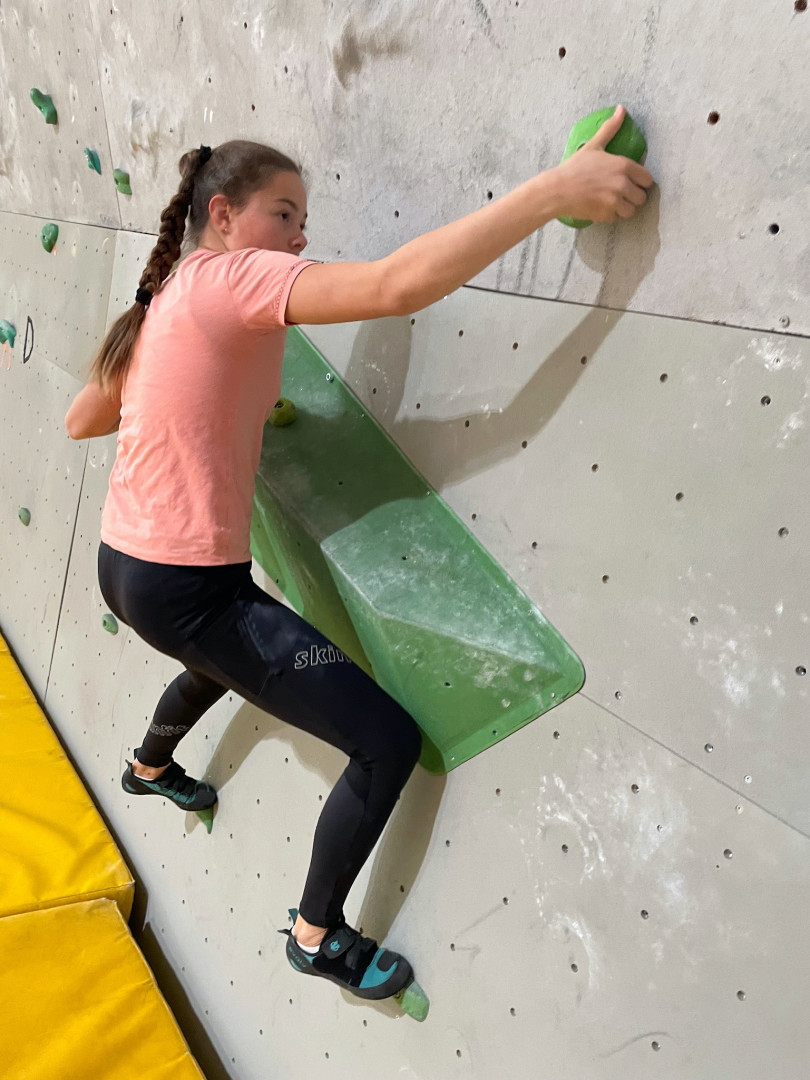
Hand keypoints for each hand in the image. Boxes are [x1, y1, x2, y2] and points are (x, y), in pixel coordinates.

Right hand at [551, 105, 654, 223]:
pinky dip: (611, 215)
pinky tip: (602, 208)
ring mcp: (615, 201)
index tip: (633, 182)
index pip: (648, 179)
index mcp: (623, 166)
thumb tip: (621, 109)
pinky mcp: (606, 215)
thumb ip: (610, 128)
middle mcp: (623, 184)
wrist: (558, 190)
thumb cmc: (575, 168)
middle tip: (622, 194)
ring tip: (613, 202)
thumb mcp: (594, 146)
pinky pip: (617, 218)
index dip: (641, 182)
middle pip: (642, 197)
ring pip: (632, 210)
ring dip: (625, 208)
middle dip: (633, 197)